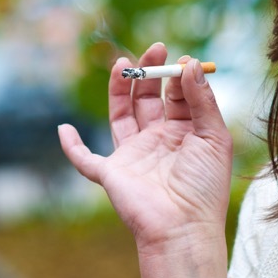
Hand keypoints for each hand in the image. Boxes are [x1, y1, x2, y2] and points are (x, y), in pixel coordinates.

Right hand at [58, 42, 232, 277]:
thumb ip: (202, 100)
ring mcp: (133, 157)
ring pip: (121, 116)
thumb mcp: (213, 137)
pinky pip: (84, 160)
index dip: (179, 77)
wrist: (184, 229)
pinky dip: (71, 146)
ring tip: (123, 64)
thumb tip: (189, 64)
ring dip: (118, 91)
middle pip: (149, 100)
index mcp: (186, 135)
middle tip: (155, 49)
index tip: (182, 60)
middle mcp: (158, 142)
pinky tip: (63, 128)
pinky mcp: (111, 174)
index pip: (179, 97)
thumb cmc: (205, 187)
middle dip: (150, 74)